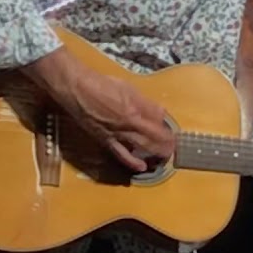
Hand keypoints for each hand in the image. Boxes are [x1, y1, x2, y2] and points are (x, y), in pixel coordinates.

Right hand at [35, 50, 174, 171]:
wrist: (78, 90)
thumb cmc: (102, 84)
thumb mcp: (128, 87)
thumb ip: (143, 101)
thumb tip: (157, 112)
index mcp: (136, 105)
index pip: (159, 118)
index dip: (165, 125)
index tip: (168, 129)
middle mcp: (130, 121)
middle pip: (155, 135)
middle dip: (166, 143)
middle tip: (173, 148)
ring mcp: (119, 132)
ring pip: (142, 146)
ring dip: (155, 152)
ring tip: (164, 157)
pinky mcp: (106, 140)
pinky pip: (122, 154)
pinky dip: (133, 162)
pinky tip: (142, 167)